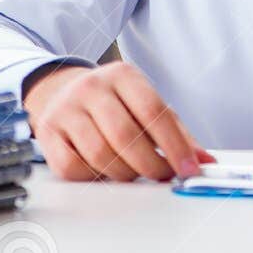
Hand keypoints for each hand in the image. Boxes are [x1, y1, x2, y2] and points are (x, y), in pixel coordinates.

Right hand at [24, 62, 212, 182]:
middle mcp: (91, 88)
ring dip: (125, 174)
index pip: (155, 112)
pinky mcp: (48, 133)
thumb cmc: (112, 102)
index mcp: (123, 75)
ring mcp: (66, 109)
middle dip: (152, 165)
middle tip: (163, 176)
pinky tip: (105, 171)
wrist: (60, 90)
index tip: (189, 169)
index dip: (175, 146)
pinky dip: (95, 177)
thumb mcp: (145, 103)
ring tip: (136, 172)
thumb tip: (204, 161)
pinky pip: (73, 168)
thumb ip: (176, 131)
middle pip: (127, 136)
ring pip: (101, 155)